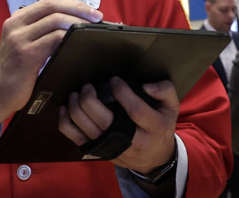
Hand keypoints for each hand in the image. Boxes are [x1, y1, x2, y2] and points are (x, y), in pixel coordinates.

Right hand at [0, 0, 102, 140]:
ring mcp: (19, 38)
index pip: (50, 2)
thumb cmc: (16, 70)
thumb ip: (42, 30)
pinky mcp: (25, 54)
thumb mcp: (25, 43)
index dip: (74, 4)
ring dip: (77, 24)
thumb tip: (75, 22)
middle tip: (97, 17)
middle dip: (79, 9)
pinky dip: (69, 38)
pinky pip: (53, 39)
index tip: (92, 11)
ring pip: (55, 21)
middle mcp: (16, 24)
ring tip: (91, 30)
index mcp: (17, 18)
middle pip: (53, 6)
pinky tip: (78, 43)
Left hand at [58, 76, 178, 173]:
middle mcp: (131, 141)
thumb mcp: (171, 108)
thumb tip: (147, 85)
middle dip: (90, 98)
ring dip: (76, 107)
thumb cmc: (161, 127)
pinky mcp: (99, 151)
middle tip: (88, 85)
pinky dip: (66, 122)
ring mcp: (112, 148)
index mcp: (153, 128)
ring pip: (86, 128)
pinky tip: (67, 108)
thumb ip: (165, 90)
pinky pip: (75, 138)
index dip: (122, 92)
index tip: (114, 79)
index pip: (135, 110)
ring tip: (78, 93)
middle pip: (103, 120)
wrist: (153, 159)